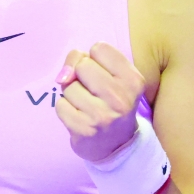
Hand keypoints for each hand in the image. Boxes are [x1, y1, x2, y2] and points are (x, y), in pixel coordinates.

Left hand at [54, 42, 145, 161]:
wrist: (117, 146)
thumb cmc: (111, 102)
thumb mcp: (111, 76)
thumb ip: (84, 60)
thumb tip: (63, 76)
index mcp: (133, 80)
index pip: (99, 48)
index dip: (95, 59)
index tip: (102, 74)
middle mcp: (121, 98)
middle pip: (82, 65)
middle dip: (81, 76)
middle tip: (92, 92)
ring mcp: (102, 116)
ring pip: (68, 85)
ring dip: (72, 94)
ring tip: (86, 105)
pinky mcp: (84, 130)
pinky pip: (60, 105)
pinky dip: (66, 109)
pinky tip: (79, 117)